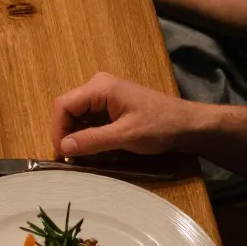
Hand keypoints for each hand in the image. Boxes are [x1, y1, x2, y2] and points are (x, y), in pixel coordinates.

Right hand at [51, 71, 206, 157]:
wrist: (188, 126)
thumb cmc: (160, 127)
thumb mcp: (125, 136)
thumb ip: (92, 140)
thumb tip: (63, 147)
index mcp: (100, 87)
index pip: (63, 105)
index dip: (58, 129)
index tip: (62, 153)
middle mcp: (98, 87)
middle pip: (69, 110)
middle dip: (68, 134)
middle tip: (71, 158)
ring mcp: (105, 96)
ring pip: (78, 117)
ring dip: (78, 136)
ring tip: (83, 156)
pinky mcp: (111, 107)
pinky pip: (90, 120)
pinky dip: (89, 135)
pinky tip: (95, 149)